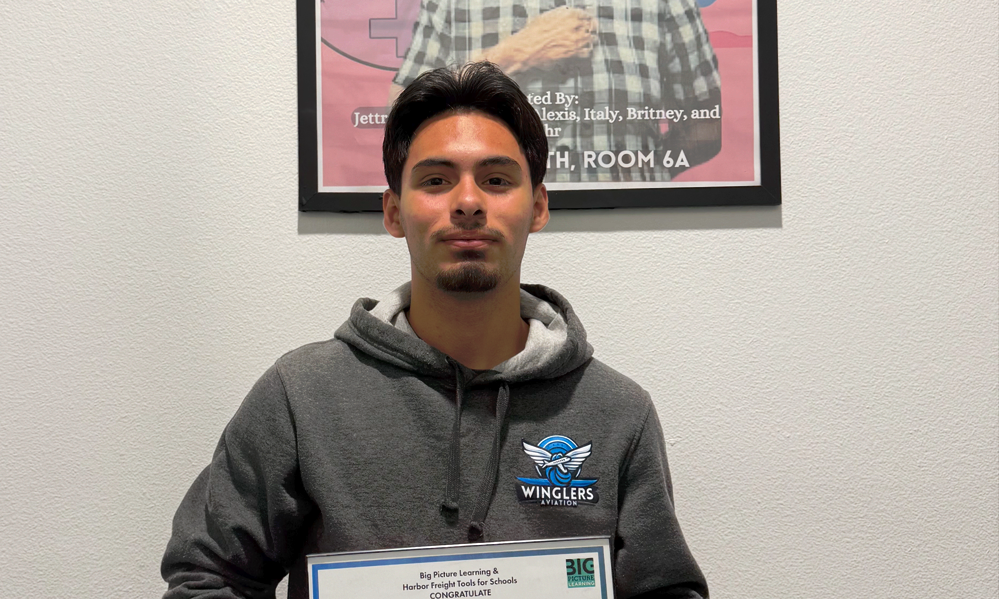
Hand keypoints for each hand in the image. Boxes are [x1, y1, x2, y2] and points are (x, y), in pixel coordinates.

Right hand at [481, 7, 596, 74]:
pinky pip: (586, 52)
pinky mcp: (573, 53)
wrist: (527, 48)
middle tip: (592, 29)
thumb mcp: (546, 17)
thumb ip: (560, 14)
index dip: (587, 17)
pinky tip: (585, 51)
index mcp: (568, 14)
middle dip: (592, 27)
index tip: (588, 19)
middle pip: (591, 25)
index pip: (585, 14)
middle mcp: (574, 26)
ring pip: (591, 38)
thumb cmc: (533, 33)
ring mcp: (575, 40)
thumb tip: (566, 12)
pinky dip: (587, 51)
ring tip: (590, 40)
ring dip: (590, 39)